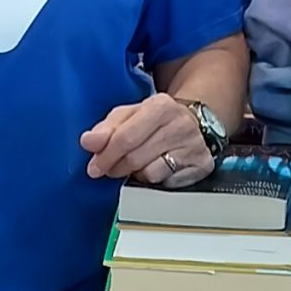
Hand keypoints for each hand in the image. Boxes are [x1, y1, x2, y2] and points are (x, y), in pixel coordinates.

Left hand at [81, 93, 215, 186]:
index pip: (125, 137)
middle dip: (117, 168)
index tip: (94, 167)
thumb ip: (106, 129)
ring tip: (138, 165)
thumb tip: (88, 142)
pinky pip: (168, 184)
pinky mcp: (202, 165)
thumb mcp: (130, 115)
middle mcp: (180, 125)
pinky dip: (157, 180)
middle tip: (111, 169)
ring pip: (151, 174)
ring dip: (137, 175)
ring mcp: (193, 146)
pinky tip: (158, 169)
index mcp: (160, 106)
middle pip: (135, 158)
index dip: (106, 155)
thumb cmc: (156, 120)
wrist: (194, 122)